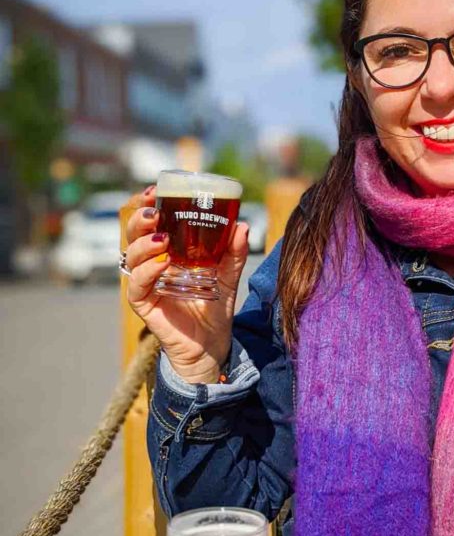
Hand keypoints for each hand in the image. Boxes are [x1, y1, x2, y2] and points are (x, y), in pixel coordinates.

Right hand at [123, 185, 249, 383]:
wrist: (212, 344)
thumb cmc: (214, 306)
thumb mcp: (228, 275)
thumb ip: (234, 252)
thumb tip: (242, 226)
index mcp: (167, 251)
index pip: (150, 223)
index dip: (147, 205)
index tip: (155, 191)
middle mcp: (151, 264)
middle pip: (133, 234)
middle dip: (140, 219)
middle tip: (155, 211)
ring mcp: (146, 284)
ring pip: (130, 257)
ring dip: (143, 243)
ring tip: (162, 237)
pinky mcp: (145, 304)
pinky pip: (136, 285)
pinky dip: (146, 272)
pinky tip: (161, 264)